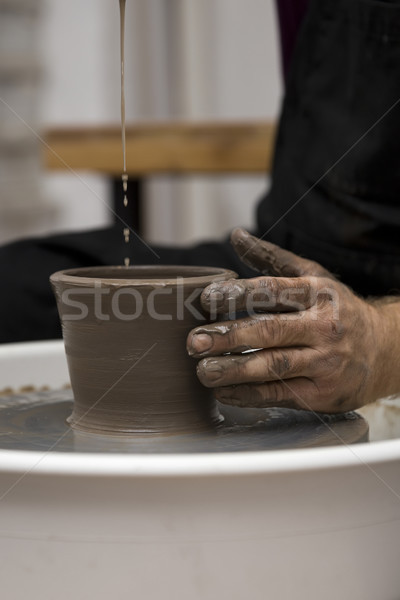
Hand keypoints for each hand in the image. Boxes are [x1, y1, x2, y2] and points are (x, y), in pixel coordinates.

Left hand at [187, 228, 389, 413]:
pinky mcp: (323, 394)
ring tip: (203, 371)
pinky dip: (249, 395)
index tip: (207, 299)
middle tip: (194, 342)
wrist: (386, 350)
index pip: (273, 290)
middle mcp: (323, 327)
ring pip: (273, 366)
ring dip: (234, 370)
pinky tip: (224, 392)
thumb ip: (272, 259)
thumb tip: (236, 236)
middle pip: (270, 331)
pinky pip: (280, 395)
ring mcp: (325, 363)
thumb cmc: (338, 310)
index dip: (238, 294)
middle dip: (228, 337)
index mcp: (317, 293)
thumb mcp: (312, 277)